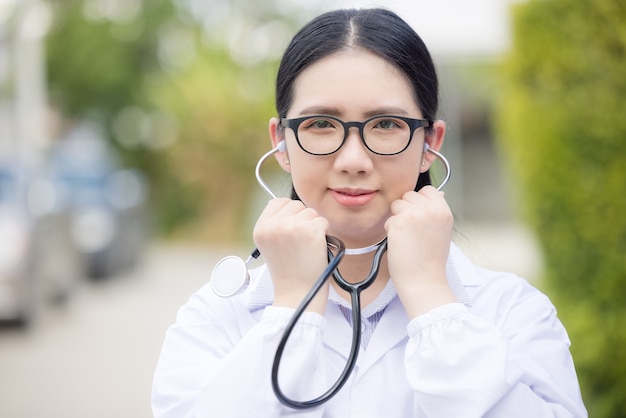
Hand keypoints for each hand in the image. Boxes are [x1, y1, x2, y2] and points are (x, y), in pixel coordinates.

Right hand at [253, 198, 329, 311]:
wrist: (297, 294)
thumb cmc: (288, 272)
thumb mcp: (269, 245)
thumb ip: (273, 224)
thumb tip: (283, 202)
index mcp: (261, 228)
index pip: (277, 202)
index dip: (289, 213)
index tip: (292, 228)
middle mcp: (274, 225)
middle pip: (296, 205)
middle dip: (303, 219)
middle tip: (301, 242)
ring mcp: (292, 227)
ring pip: (311, 212)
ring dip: (314, 226)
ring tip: (307, 247)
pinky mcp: (311, 231)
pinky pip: (323, 221)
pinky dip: (324, 233)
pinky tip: (316, 248)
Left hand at [384, 186, 455, 317]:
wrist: (424, 281)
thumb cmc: (430, 260)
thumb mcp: (442, 230)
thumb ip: (436, 211)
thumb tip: (437, 193)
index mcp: (444, 210)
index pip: (427, 190)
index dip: (419, 202)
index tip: (418, 216)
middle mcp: (430, 209)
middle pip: (409, 195)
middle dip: (406, 209)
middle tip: (413, 231)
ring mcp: (414, 215)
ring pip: (396, 205)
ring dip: (397, 219)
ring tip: (407, 238)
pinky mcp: (399, 223)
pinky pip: (388, 219)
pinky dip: (390, 231)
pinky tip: (400, 244)